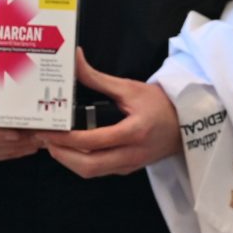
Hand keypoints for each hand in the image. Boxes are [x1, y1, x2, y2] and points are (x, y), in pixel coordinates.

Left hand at [45, 51, 182, 178]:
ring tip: (52, 144)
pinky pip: (100, 171)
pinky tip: (69, 149)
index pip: (95, 141)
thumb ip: (98, 79)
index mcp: (134, 132)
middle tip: (45, 140)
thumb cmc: (160, 104)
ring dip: (68, 161)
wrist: (187, 123)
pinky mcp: (128, 168)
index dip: (68, 139)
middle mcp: (132, 153)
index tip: (48, 130)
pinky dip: (80, 163)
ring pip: (93, 173)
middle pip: (90, 166)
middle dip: (62, 156)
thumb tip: (75, 60)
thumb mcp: (129, 88)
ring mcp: (130, 164)